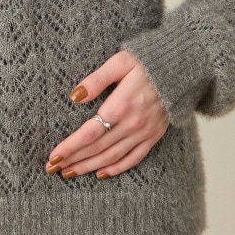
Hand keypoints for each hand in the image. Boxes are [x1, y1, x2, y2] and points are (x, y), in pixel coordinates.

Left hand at [46, 50, 168, 179]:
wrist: (181, 68)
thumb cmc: (146, 61)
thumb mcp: (120, 62)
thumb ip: (97, 79)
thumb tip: (74, 96)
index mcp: (121, 105)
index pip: (89, 133)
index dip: (70, 147)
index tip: (53, 156)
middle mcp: (132, 123)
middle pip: (97, 148)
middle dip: (74, 160)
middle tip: (53, 168)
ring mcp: (144, 132)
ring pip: (112, 157)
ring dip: (89, 167)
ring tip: (69, 173)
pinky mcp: (154, 136)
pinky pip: (133, 158)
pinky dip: (116, 168)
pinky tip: (101, 174)